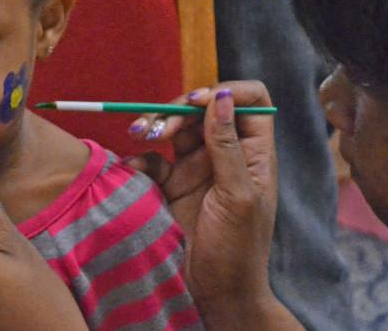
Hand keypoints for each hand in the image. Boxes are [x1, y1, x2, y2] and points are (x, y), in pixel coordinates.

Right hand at [127, 81, 299, 328]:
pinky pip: (154, 159)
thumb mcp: (237, 196)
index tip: (199, 100)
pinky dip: (141, 157)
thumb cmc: (239, 250)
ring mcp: (198, 168)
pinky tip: (133, 164)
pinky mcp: (172, 185)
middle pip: (205, 109)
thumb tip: (221, 96)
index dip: (227, 91)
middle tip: (159, 128)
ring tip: (139, 134)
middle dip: (179, 110)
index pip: (251, 101)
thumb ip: (227, 146)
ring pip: (176, 129)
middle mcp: (227, 154)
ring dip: (156, 125)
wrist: (216, 296)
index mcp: (254, 153)